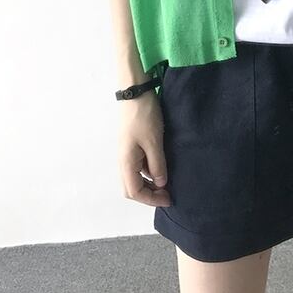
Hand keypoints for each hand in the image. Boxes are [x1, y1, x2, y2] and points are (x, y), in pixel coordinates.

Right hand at [117, 92, 171, 206]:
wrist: (135, 92)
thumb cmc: (144, 116)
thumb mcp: (154, 141)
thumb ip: (157, 164)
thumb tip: (160, 184)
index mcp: (126, 162)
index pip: (134, 192)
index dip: (151, 199)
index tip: (169, 199)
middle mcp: (123, 160)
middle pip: (131, 188)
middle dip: (148, 195)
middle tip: (168, 193)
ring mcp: (127, 152)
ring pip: (135, 177)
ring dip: (149, 184)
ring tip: (167, 182)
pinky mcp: (131, 144)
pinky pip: (138, 165)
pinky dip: (149, 172)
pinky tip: (161, 167)